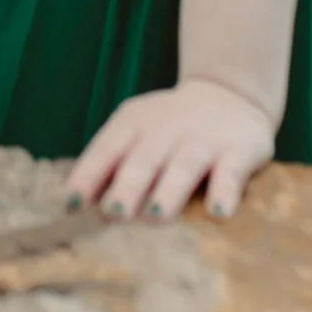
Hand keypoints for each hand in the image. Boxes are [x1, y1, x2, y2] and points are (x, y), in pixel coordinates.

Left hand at [64, 78, 275, 221]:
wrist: (229, 94)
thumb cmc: (169, 129)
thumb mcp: (136, 135)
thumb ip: (109, 166)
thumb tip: (73, 205)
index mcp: (132, 124)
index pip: (106, 149)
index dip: (89, 175)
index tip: (73, 204)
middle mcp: (165, 130)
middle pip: (143, 160)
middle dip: (128, 187)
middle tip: (114, 214)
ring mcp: (202, 141)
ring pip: (184, 166)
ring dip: (169, 191)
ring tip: (156, 216)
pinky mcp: (238, 152)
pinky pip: (230, 173)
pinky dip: (224, 192)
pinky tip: (217, 213)